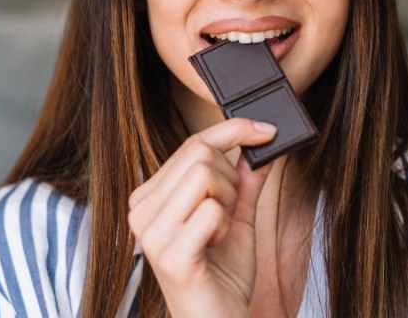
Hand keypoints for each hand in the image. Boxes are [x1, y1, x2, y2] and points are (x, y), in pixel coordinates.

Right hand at [128, 118, 275, 317]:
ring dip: (228, 200)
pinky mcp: (169, 254)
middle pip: (199, 154)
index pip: (191, 144)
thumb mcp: (237, 220)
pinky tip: (215, 247)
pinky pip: (212, 210)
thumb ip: (244, 183)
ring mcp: (152, 232)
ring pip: (205, 175)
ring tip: (221, 230)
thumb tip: (258, 146)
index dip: (231, 130)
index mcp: (150, 197)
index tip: (265, 129)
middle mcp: (142, 210)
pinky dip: (226, 226)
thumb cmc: (221, 278)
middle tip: (232, 211)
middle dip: (231, 178)